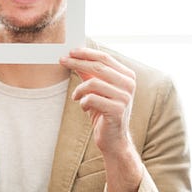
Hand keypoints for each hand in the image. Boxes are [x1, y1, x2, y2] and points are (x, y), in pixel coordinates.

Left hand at [63, 48, 135, 162]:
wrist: (113, 139)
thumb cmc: (104, 113)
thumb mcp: (97, 90)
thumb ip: (89, 74)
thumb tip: (75, 57)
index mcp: (127, 76)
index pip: (105, 58)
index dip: (86, 53)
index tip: (71, 52)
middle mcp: (129, 85)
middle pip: (98, 67)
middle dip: (77, 63)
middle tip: (62, 61)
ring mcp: (124, 98)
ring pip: (93, 83)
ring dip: (79, 89)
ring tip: (76, 96)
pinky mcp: (116, 110)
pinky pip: (91, 99)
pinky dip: (83, 102)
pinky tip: (84, 106)